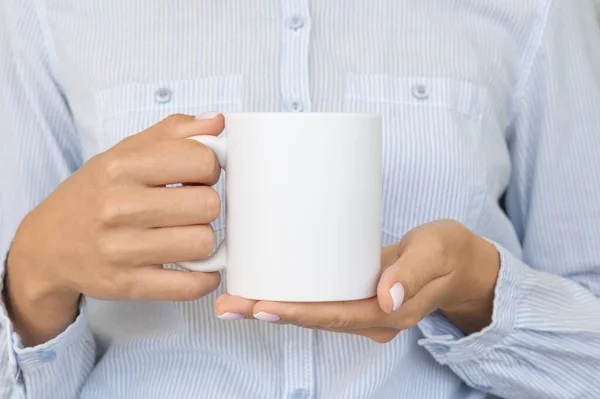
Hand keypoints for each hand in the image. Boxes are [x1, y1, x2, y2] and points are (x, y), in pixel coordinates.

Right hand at [6, 113, 223, 345]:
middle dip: (207, 205)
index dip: (209, 168)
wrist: (47, 246)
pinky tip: (197, 266)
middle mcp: (118, 207)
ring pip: (203, 244)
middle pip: (208, 205)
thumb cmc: (95, 194)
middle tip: (190, 207)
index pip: (201, 160)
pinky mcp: (127, 285)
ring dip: (203, 240)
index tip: (197, 175)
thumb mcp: (125, 153)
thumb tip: (218, 122)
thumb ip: (174, 133)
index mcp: (121, 167)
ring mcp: (121, 250)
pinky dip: (204, 277)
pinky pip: (191, 286)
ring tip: (186, 234)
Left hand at [215, 219, 499, 342]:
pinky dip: (290, 297)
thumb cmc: (448, 253)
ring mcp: (362, 309)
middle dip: (269, 313)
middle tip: (227, 304)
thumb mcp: (436, 253)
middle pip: (313, 320)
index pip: (334, 317)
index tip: (259, 306)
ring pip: (311, 313)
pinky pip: (319, 301)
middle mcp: (370, 318)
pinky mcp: (356, 295)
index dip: (295, 313)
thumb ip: (412, 274)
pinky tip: (264, 287)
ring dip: (271, 307)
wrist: (460, 264)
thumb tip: (385, 298)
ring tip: (232, 299)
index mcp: (388, 314)